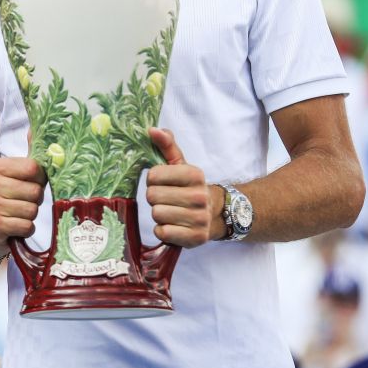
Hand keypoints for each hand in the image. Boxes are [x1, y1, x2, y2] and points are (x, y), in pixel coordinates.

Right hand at [0, 157, 45, 257]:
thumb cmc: (9, 200)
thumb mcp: (17, 176)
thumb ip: (29, 155)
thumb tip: (33, 128)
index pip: (33, 168)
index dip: (40, 180)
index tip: (31, 185)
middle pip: (35, 191)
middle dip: (36, 201)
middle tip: (24, 204)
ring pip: (32, 210)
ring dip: (31, 217)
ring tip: (18, 216)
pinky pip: (27, 226)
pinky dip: (26, 230)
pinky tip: (15, 227)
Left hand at [146, 127, 215, 247]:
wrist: (215, 214)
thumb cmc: (189, 186)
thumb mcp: (180, 164)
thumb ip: (166, 145)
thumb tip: (152, 129)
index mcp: (195, 174)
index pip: (153, 175)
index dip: (153, 179)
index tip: (163, 182)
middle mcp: (200, 196)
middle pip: (152, 196)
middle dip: (155, 197)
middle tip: (167, 198)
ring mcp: (199, 219)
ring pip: (156, 214)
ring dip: (159, 214)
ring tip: (171, 211)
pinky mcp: (196, 238)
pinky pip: (162, 232)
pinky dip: (163, 230)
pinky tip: (174, 225)